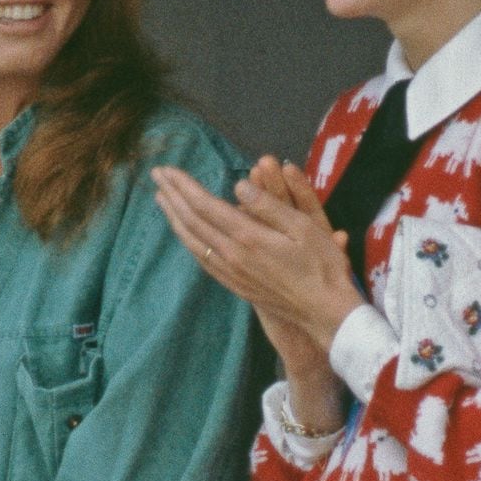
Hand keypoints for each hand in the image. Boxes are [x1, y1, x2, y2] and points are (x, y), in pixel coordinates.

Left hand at [152, 157, 362, 355]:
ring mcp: (231, 273)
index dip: (184, 185)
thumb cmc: (322, 265)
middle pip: (192, 222)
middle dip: (172, 196)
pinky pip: (202, 260)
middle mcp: (232, 256)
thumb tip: (238, 185)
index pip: (205, 205)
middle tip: (156, 175)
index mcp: (247, 237)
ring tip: (162, 200)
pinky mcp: (235, 286)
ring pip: (192, 242)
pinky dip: (187, 241)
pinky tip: (184, 234)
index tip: (167, 169)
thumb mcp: (303, 226)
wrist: (324, 312)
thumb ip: (268, 205)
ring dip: (174, 218)